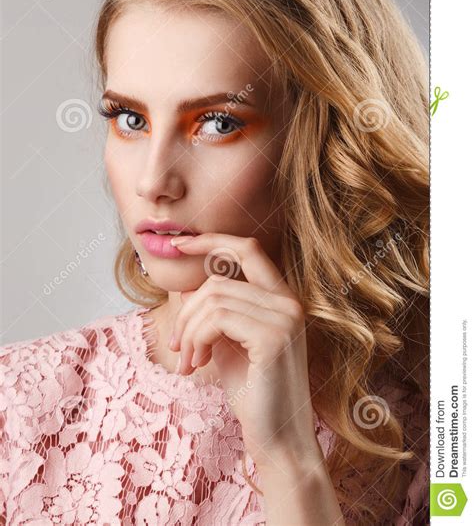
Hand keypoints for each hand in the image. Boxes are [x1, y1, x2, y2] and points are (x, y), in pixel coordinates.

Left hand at [168, 232, 321, 469]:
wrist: (276, 438)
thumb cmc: (253, 392)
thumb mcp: (227, 344)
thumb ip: (214, 312)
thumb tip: (187, 287)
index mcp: (282, 298)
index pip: (248, 249)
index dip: (212, 241)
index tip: (179, 245)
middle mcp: (288, 302)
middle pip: (218, 281)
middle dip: (187, 311)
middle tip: (177, 347)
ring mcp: (285, 317)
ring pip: (213, 299)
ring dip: (188, 331)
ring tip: (188, 361)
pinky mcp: (273, 337)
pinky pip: (216, 318)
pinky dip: (196, 339)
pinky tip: (198, 364)